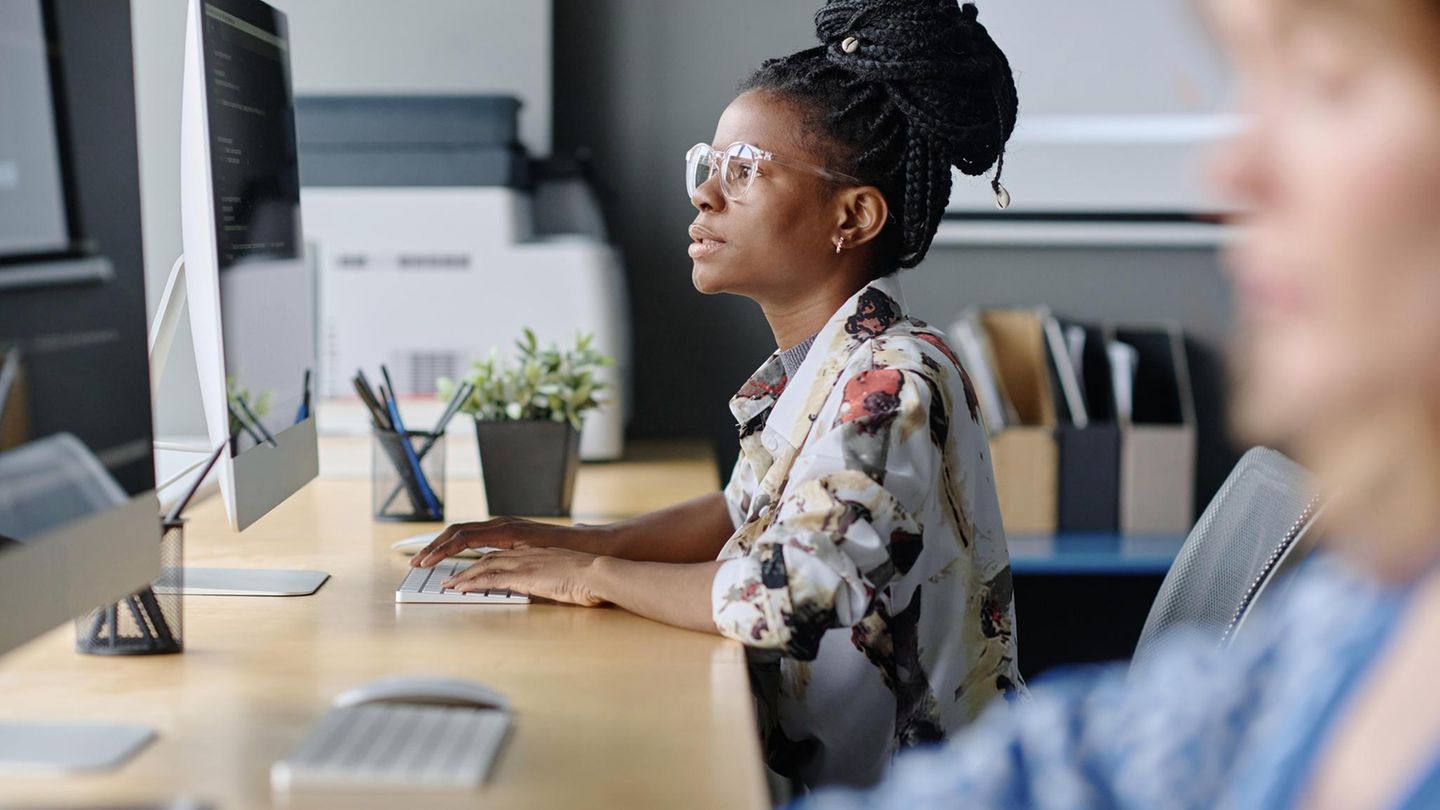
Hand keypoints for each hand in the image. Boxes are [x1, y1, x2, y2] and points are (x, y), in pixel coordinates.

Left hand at [413, 516, 602, 567]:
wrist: (595, 562)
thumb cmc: (573, 564)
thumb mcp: (539, 561)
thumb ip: (520, 564)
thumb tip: (509, 574)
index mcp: (510, 530)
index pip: (470, 531)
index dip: (446, 540)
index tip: (428, 552)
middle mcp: (508, 529)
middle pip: (461, 532)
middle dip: (435, 545)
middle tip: (416, 559)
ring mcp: (513, 542)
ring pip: (467, 544)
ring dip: (442, 555)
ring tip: (425, 567)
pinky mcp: (519, 559)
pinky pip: (485, 565)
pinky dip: (465, 574)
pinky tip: (454, 582)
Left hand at [443, 547, 606, 606]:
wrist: (600, 572)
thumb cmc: (590, 575)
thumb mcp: (566, 571)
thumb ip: (555, 572)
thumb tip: (557, 579)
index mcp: (533, 550)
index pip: (498, 551)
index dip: (479, 559)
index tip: (465, 568)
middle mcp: (524, 551)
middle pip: (484, 553)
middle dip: (463, 561)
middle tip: (446, 569)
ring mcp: (523, 561)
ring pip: (482, 565)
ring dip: (461, 574)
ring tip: (445, 584)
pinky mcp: (524, 575)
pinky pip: (490, 578)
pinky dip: (471, 583)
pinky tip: (458, 588)